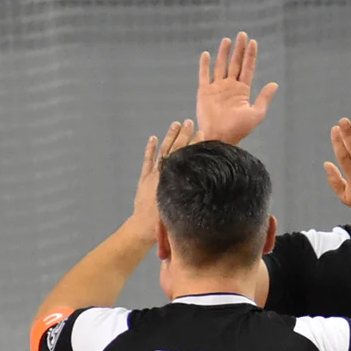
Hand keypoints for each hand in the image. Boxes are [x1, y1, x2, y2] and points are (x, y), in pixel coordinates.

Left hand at [130, 120, 202, 242]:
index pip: (186, 156)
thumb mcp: (182, 208)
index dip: (194, 144)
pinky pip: (147, 161)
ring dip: (169, 137)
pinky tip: (153, 138)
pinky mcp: (144, 179)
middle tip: (190, 122)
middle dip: (184, 135)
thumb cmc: (166, 222)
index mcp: (174, 179)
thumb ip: (191, 195)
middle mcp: (164, 174)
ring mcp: (153, 175)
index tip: (202, 132)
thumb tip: (206, 183)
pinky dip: (150, 149)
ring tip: (176, 124)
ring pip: (163, 151)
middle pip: (176, 150)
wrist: (144, 228)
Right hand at [196, 32, 278, 144]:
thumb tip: (275, 84)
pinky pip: (204, 75)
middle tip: (242, 34)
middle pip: (235, 64)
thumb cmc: (239, 129)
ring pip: (221, 66)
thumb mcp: (256, 113)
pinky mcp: (204, 92)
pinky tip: (206, 54)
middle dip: (239, 49)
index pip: (247, 69)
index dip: (250, 56)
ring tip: (228, 39)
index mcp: (242, 92)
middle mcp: (230, 87)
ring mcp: (217, 88)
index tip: (253, 42)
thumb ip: (264, 98)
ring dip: (224, 53)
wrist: (219, 137)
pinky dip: (204, 64)